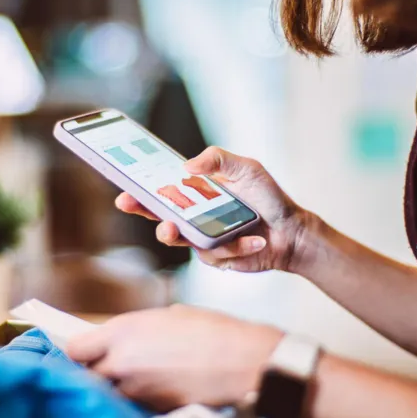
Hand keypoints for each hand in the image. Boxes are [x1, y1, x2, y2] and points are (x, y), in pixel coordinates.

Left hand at [66, 305, 283, 410]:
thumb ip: (136, 331)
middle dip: (97, 372)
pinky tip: (159, 387)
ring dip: (118, 387)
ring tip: (144, 376)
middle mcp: (121, 362)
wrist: (245, 362)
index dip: (80, 352)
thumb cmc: (213, 332)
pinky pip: (134, 404)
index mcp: (122, 331)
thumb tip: (123, 341)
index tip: (88, 352)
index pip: (75, 349)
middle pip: (88, 376)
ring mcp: (136, 390)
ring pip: (110, 393)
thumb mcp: (168, 316)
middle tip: (115, 367)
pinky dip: (140, 398)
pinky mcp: (152, 409)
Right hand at [117, 146, 312, 272]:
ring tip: (170, 227)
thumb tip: (187, 166)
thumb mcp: (247, 168)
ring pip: (178, 238)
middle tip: (130, 203)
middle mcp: (193, 216)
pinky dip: (236, 245)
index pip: (161, 189)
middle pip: (158, 214)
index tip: (124, 185)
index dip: (140, 188)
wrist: (292, 232)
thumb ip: (218, 159)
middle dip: (141, 209)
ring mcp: (201, 239)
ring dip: (172, 233)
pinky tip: (256, 240)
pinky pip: (213, 253)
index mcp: (196, 193)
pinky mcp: (216, 258)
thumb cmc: (268, 197)